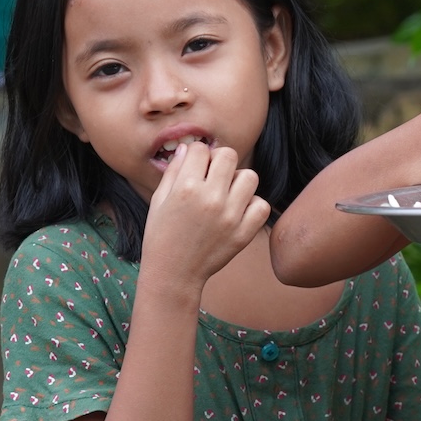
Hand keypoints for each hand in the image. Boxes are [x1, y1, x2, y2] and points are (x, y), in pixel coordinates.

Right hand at [141, 142, 270, 292]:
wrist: (173, 273)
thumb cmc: (162, 235)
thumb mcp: (159, 200)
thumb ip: (173, 171)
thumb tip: (188, 148)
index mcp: (186, 188)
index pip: (201, 149)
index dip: (197, 155)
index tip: (196, 167)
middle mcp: (211, 199)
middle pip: (229, 155)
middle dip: (219, 161)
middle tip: (212, 177)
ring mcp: (230, 216)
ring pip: (250, 176)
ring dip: (238, 181)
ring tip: (226, 194)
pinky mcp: (243, 233)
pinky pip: (261, 204)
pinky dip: (252, 205)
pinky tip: (237, 211)